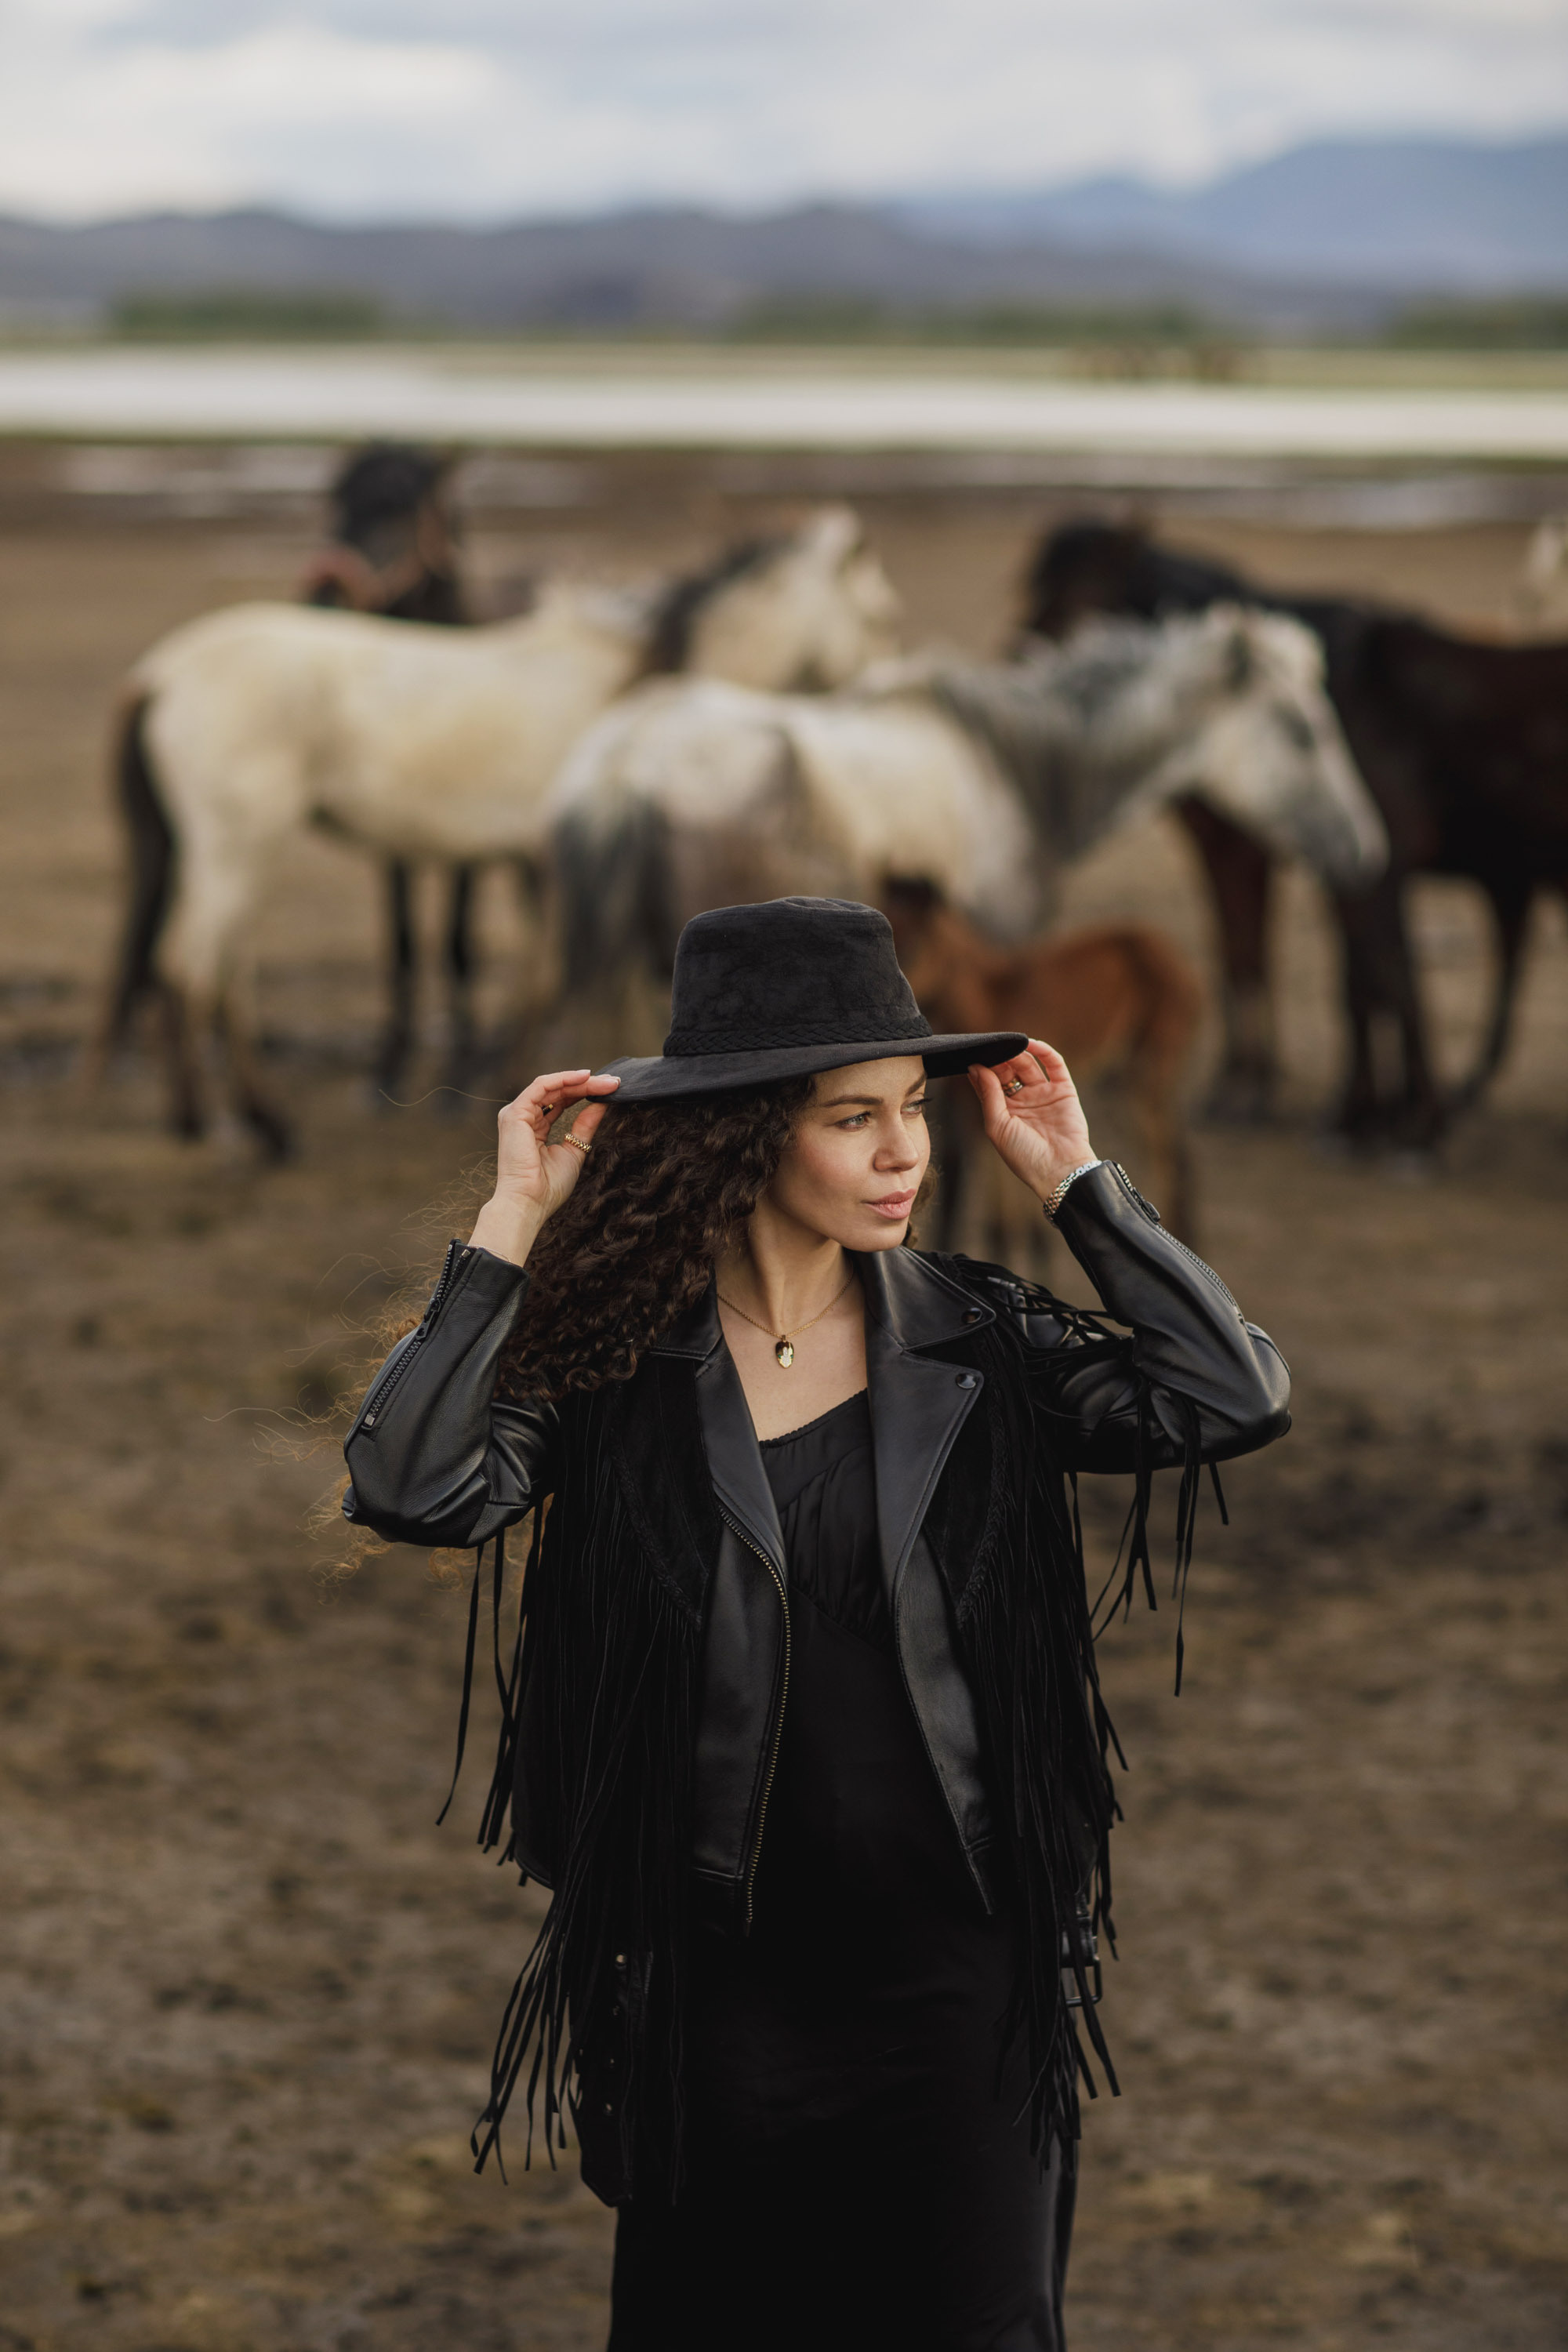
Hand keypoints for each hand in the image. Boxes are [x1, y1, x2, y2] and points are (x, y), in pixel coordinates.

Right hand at [469, 1067, 619, 1265]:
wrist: (529, 1202)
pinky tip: (584, 1077)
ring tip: (605, 1081)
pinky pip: (541, 1087)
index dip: (584, 1093)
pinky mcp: (515, 1113)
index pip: (560, 1101)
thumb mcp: (574, 1150)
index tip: (611, 1090)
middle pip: (558, 1092)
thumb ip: (585, 1126)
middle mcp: (523, 1118)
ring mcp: (517, 1114)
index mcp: (534, 1128)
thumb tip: (601, 1105)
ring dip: (579, 1081)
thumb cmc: (548, 1186)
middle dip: (587, 1084)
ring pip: (552, 1086)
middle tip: (613, 1082)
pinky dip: (563, 1079)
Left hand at [967, 1041, 1094, 1204]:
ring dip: (1017, 1053)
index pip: (989, 1084)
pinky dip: (1043, 1051)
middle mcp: (1023, 1101)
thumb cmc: (1024, 1155)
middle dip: (998, 1060)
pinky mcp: (1063, 1090)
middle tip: (990, 1049)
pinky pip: (1054, 1065)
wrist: (1059, 1170)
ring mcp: (1043, 1094)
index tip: (973, 1056)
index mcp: (1004, 1112)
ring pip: (1028, 1065)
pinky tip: (1030, 1044)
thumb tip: (976, 1068)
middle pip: (1007, 1071)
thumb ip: (988, 1095)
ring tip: (1008, 1046)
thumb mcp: (997, 1125)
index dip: (982, 1070)